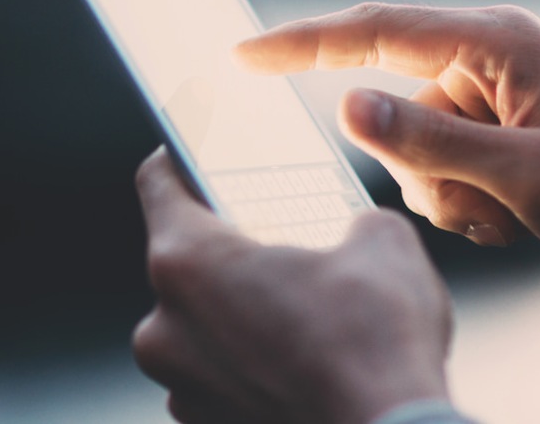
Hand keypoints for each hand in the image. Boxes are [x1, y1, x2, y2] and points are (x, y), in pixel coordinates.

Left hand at [131, 148, 453, 423]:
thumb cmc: (377, 344)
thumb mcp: (381, 240)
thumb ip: (348, 219)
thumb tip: (354, 233)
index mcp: (187, 261)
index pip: (158, 182)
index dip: (183, 157)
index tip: (202, 153)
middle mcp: (164, 327)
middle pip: (186, 261)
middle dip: (232, 247)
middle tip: (283, 238)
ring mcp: (180, 386)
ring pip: (202, 326)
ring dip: (242, 311)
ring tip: (306, 307)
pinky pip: (220, 376)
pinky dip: (251, 363)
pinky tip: (306, 358)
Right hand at [236, 3, 539, 293]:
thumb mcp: (527, 175)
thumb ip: (430, 141)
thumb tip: (344, 104)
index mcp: (499, 42)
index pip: (376, 31)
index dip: (302, 43)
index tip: (240, 54)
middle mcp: (487, 60)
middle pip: (391, 103)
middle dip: (419, 162)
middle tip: (481, 197)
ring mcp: (488, 101)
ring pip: (406, 148)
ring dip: (444, 192)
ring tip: (511, 212)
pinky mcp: (491, 138)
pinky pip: (431, 171)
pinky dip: (459, 204)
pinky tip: (514, 218)